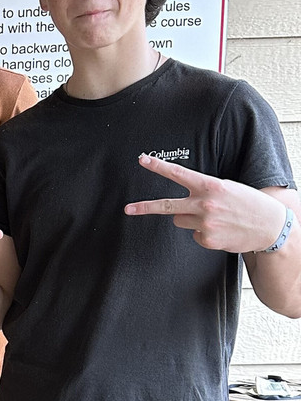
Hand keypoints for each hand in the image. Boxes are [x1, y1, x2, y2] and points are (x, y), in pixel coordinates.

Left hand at [124, 154, 288, 252]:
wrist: (271, 227)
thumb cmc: (249, 204)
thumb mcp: (228, 188)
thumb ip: (204, 190)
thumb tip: (184, 198)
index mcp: (211, 186)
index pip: (179, 174)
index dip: (158, 167)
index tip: (142, 161)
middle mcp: (205, 204)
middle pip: (166, 206)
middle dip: (145, 207)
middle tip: (128, 208)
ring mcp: (205, 223)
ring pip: (180, 221)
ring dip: (189, 219)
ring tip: (212, 217)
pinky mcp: (207, 239)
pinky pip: (193, 235)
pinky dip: (202, 233)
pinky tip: (219, 229)